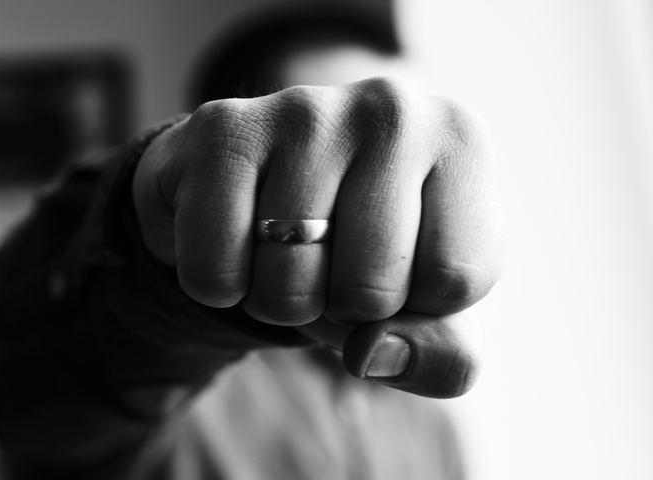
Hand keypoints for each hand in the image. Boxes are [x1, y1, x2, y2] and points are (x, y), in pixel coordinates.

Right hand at [133, 77, 505, 396]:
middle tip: (329, 260)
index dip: (415, 304)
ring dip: (277, 298)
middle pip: (371, 289)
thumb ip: (443, 353)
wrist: (268, 188)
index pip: (452, 283)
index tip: (395, 262)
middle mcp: (392, 109)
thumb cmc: (360, 243)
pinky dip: (219, 284)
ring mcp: (305, 111)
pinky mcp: (223, 130)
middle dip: (340, 307)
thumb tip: (373, 355)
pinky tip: (233, 235)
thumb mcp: (427, 302)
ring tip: (282, 247)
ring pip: (290, 286)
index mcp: (460, 141)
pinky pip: (215, 270)